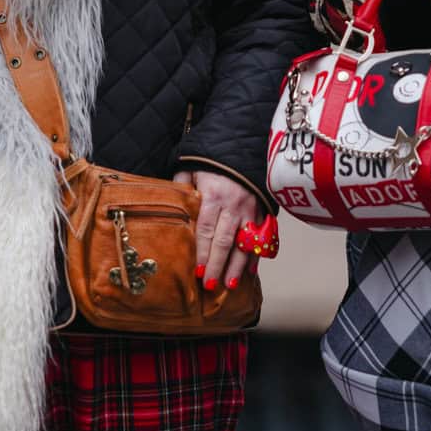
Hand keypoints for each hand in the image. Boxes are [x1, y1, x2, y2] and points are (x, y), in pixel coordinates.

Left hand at [174, 169, 262, 290]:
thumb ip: (180, 187)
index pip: (206, 230)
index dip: (203, 252)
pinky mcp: (261, 210)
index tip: (198, 272)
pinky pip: (260, 237)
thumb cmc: (212, 160)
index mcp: (213, 195)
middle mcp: (233, 205)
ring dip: (236, 266)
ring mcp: (249, 209)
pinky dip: (256, 256)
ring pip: (244, 243)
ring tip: (228, 285)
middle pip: (224, 241)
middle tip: (210, 285)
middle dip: (217, 265)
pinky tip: (250, 272)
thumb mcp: (191, 168)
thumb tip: (169, 206)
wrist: (243, 145)